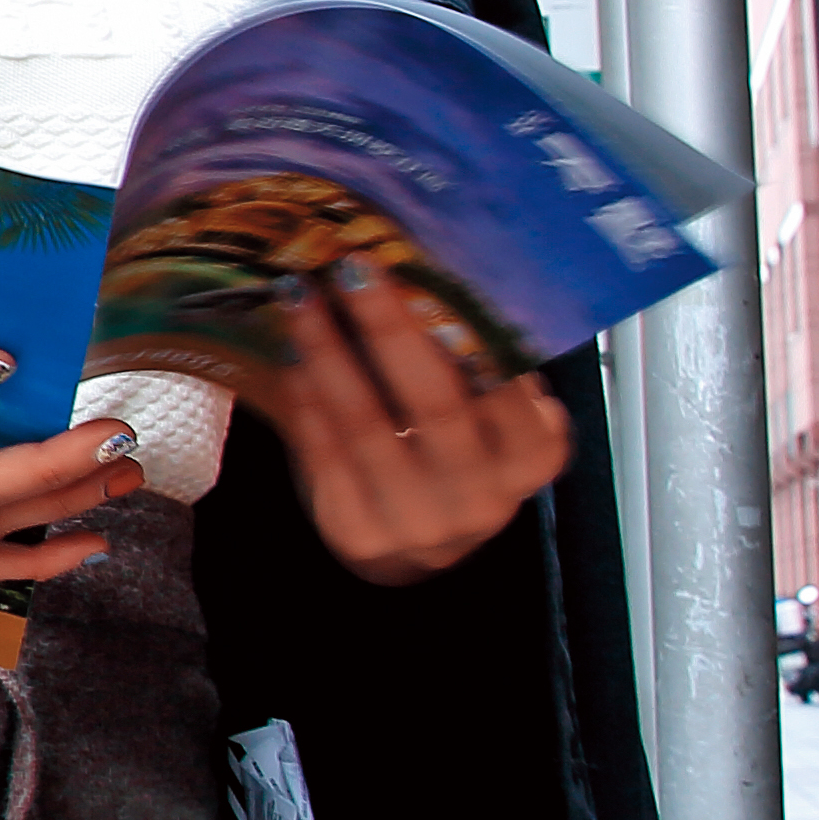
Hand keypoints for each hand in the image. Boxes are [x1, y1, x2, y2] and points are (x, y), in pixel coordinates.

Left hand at [244, 256, 570, 584]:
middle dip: (389, 327)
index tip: (425, 271)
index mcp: (528, 458)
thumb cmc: (452, 461)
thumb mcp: (489, 422)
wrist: (415, 552)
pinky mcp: (358, 529)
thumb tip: (431, 273)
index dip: (466, 330)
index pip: (506, 387)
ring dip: (327, 351)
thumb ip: (478, 367)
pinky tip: (290, 351)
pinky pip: (324, 451)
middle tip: (351, 267)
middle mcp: (481, 495)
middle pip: (434, 402)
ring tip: (300, 296)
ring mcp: (418, 519)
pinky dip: (306, 396)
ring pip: (366, 425)